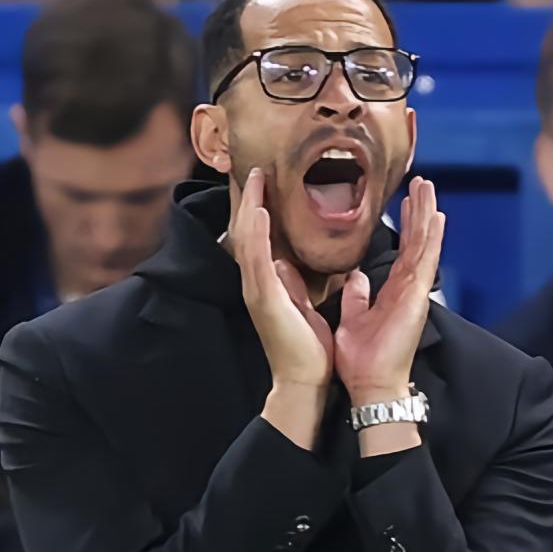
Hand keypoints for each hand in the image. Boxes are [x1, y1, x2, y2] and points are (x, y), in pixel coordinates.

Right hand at [233, 168, 333, 448]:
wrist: (303, 382)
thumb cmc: (305, 349)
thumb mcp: (300, 307)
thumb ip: (291, 283)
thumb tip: (286, 262)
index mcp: (265, 284)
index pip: (257, 238)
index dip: (258, 209)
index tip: (263, 182)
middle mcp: (255, 284)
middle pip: (247, 233)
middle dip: (249, 200)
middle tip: (253, 169)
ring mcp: (256, 291)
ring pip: (248, 240)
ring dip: (251, 207)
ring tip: (256, 179)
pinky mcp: (265, 299)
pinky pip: (258, 260)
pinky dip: (258, 233)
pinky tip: (260, 212)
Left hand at [335, 176, 444, 405]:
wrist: (370, 385)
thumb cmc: (362, 360)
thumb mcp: (351, 319)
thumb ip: (355, 296)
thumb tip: (353, 275)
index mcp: (393, 292)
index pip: (402, 250)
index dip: (404, 225)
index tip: (404, 201)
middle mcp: (408, 288)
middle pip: (417, 241)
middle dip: (419, 211)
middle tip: (421, 183)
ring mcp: (416, 291)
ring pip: (425, 245)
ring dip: (427, 215)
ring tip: (429, 188)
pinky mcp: (417, 296)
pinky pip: (426, 261)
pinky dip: (433, 237)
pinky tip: (437, 216)